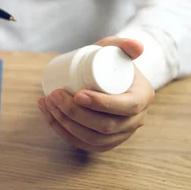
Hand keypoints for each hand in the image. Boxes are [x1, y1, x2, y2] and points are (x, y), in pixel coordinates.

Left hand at [37, 37, 154, 151]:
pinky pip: (84, 145)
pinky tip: (49, 117)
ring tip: (47, 103)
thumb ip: (125, 44)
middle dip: (75, 114)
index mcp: (143, 98)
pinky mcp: (105, 143)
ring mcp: (120, 135)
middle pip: (105, 127)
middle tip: (54, 95)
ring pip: (92, 139)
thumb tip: (136, 47)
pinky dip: (62, 132)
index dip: (100, 104)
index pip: (125, 107)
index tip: (76, 94)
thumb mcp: (117, 49)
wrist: (109, 77)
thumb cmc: (111, 61)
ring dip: (64, 124)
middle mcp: (136, 120)